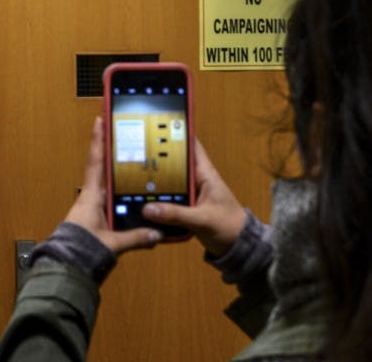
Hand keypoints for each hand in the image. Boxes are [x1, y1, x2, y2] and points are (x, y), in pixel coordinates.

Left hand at [63, 117, 163, 254]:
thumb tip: (156, 233)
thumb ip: (136, 237)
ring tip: (128, 156)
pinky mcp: (93, 216)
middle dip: (110, 150)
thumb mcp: (112, 243)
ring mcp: (91, 205)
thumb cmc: (82, 249)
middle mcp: (90, 196)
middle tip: (118, 132)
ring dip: (114, 170)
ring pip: (105, 182)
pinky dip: (116, 191)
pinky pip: (106, 197)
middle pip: (101, 167)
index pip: (95, 162)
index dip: (97, 141)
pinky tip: (129, 192)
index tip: (99, 121)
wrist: (67, 264)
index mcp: (91, 196)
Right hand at [141, 140, 246, 257]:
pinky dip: (157, 197)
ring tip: (133, 174)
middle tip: (136, 152)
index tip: (159, 123)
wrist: (237, 247)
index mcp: (206, 174)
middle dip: (157, 157)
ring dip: (155, 180)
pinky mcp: (186, 205)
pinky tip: (143, 199)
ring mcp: (191, 192)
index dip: (177, 132)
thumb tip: (150, 209)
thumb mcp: (203, 220)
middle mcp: (197, 180)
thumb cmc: (230, 228)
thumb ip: (177, 215)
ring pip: (169, 180)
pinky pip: (168, 197)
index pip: (191, 145)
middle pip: (174, 162)